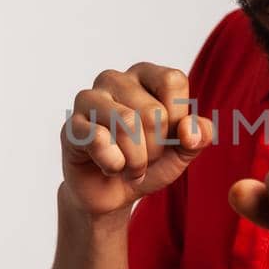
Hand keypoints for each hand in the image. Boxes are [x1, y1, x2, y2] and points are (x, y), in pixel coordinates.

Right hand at [61, 62, 213, 216]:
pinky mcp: (71, 126)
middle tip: (144, 158)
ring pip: (126, 123)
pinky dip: (114, 165)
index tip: (169, 136)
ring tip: (130, 167)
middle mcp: (114, 79)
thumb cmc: (148, 162)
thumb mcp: (182, 151)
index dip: (178, 118)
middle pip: (153, 111)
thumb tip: (192, 131)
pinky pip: (99, 140)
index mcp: (145, 75)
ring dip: (136, 160)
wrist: (113, 194)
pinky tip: (109, 167)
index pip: (172, 81)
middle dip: (155, 148)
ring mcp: (89, 99)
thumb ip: (197, 136)